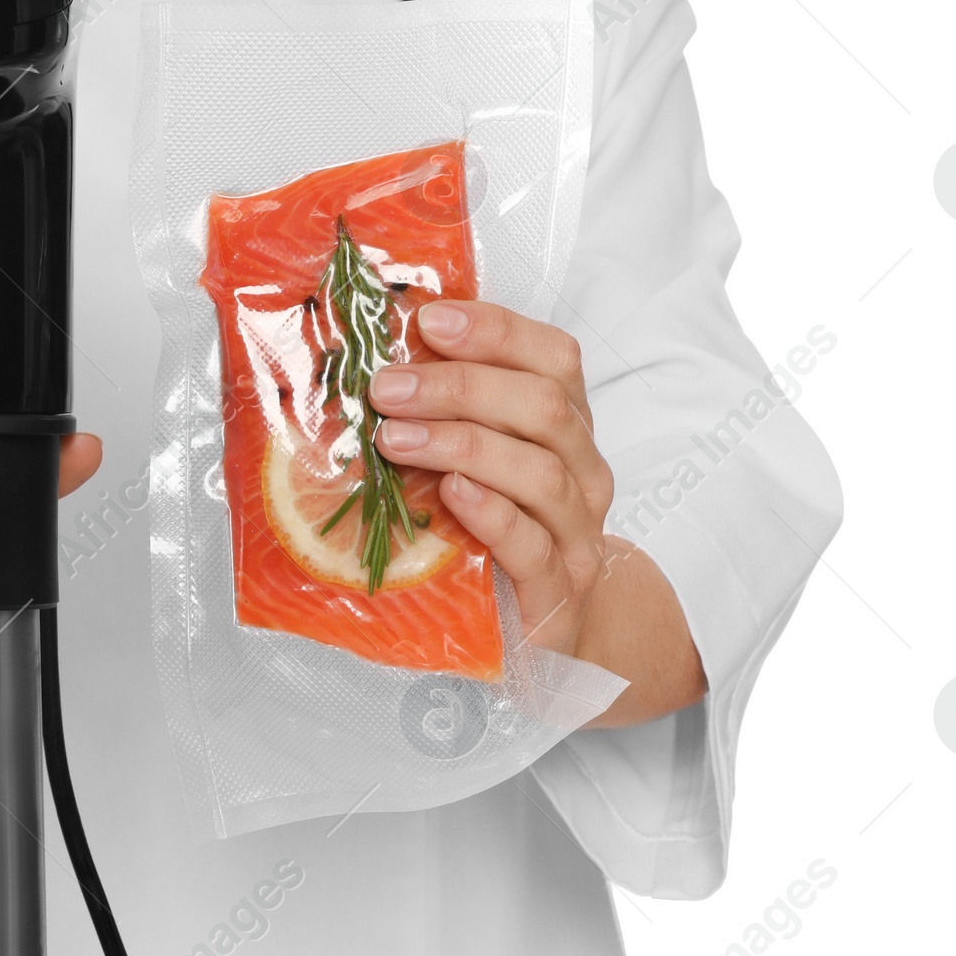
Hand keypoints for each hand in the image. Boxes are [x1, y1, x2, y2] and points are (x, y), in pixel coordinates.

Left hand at [368, 301, 613, 657]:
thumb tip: (372, 355)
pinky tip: (451, 493)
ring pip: (540, 472)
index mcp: (566, 429)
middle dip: (459, 386)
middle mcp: (583, 474)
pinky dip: (492, 514)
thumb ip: (447, 413)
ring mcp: (577, 535)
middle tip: (385, 387)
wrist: (546, 635)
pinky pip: (533, 546)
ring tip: (394, 437)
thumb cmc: (497, 536)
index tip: (428, 320)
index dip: (496, 330)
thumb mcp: (478, 463)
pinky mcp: (558, 595)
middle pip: (542, 407)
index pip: (554, 358)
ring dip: (462, 443)